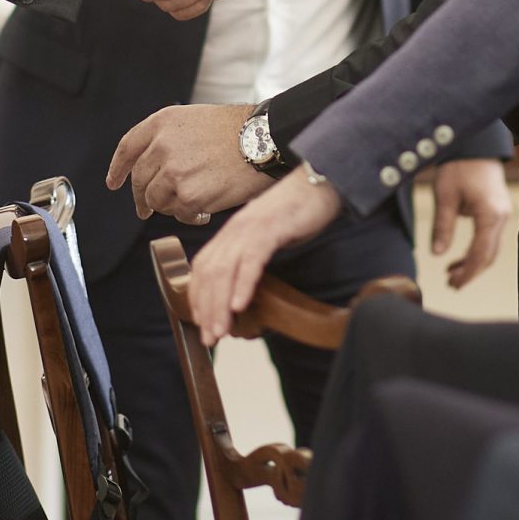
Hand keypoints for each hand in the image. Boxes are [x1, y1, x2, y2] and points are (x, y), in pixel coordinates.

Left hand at [107, 102, 269, 222]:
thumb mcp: (196, 119)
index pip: (128, 148)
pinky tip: (204, 213)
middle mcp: (162, 146)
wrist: (264, 140)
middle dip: (141, 197)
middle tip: (145, 209)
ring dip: (170, 206)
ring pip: (157, 200)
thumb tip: (155, 169)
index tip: (113, 182)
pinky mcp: (189, 196)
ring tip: (191, 204)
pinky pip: (180, 214)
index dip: (118, 168)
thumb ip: (170, 139)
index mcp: (162, 123)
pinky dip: (189, 217)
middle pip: (140, 180)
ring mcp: (173, 172)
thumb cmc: (239, 131)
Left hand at [186, 168, 344, 343]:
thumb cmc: (297, 212)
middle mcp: (235, 229)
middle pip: (209, 273)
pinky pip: (252, 259)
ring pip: (225, 270)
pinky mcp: (271, 227)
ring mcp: (251, 227)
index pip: (203, 268)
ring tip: (220, 330)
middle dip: (206, 309)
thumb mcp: (267, 235)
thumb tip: (246, 291)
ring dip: (219, 304)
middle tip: (210, 338)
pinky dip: (243, 284)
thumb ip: (251, 256)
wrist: (320, 181)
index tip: (201, 324)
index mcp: (231, 232)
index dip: (198, 297)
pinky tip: (239, 305)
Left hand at [426, 157, 511, 288]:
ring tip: (452, 274)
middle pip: (489, 255)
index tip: (454, 285)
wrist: (475, 144)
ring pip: (491, 248)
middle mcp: (501, 217)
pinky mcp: (498, 210)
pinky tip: (460, 258)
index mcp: (489, 215)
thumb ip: (442, 226)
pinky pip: (490, 238)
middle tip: (451, 284)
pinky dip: (477, 250)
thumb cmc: (459, 167)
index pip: (480, 254)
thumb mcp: (445, 196)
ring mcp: (502, 213)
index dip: (467, 273)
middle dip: (471, 272)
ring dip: (474, 263)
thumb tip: (436, 254)